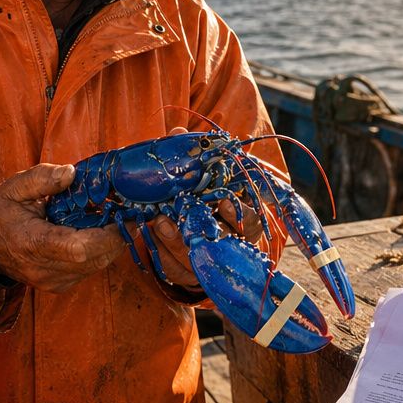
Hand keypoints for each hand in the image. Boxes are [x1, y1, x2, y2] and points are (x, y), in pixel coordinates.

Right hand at [0, 164, 122, 292]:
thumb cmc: (3, 211)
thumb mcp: (15, 187)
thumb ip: (42, 178)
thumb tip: (71, 173)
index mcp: (32, 243)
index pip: (79, 248)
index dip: (108, 235)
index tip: (123, 215)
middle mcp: (43, 269)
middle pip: (95, 259)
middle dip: (117, 236)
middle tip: (127, 213)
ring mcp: (52, 281)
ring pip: (97, 266)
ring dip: (112, 244)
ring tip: (116, 219)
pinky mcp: (59, 285)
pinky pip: (90, 270)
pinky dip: (101, 252)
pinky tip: (100, 233)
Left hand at [133, 127, 266, 289]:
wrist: (188, 227)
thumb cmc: (201, 195)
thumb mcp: (200, 176)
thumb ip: (191, 155)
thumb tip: (178, 131)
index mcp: (243, 220)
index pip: (251, 221)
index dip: (240, 214)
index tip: (224, 202)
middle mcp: (229, 243)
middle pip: (221, 245)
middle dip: (201, 229)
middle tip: (180, 216)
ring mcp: (208, 260)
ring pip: (196, 258)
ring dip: (175, 241)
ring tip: (159, 221)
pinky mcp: (187, 271)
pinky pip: (174, 268)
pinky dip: (161, 252)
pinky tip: (150, 234)